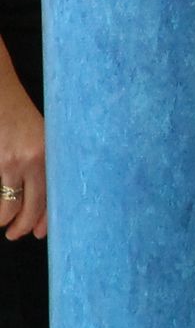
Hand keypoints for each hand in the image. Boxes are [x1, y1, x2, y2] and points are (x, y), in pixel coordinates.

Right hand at [0, 85, 41, 241]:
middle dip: (25, 224)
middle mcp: (37, 160)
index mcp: (52, 155)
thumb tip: (43, 189)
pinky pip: (1, 191)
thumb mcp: (42, 136)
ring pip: (13, 202)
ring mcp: (14, 161)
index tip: (41, 231)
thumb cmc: (20, 115)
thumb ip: (43, 160)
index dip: (48, 217)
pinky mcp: (0, 160)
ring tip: (5, 225)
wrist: (0, 92)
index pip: (55, 194)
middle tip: (17, 234)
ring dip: (7, 218)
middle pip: (35, 204)